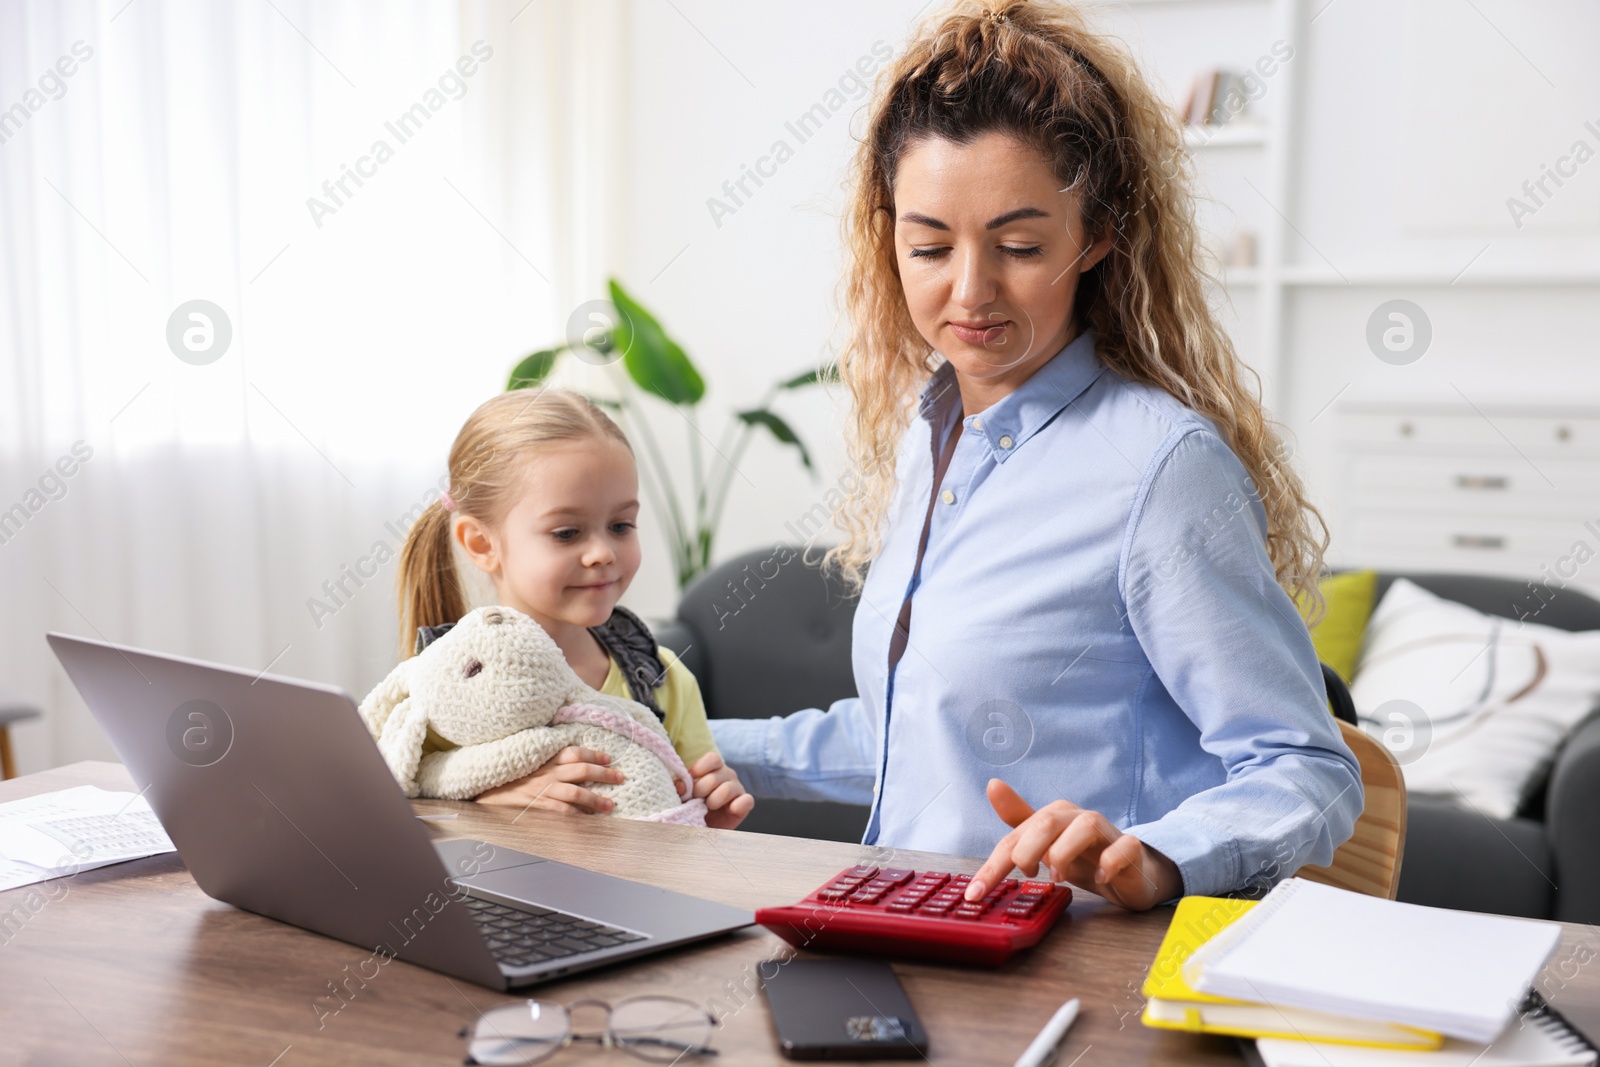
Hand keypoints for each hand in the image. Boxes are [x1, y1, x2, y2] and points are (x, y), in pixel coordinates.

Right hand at [474, 746, 623, 814]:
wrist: (484, 792)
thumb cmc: (509, 776)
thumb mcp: (529, 762)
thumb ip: (550, 759)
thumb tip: (575, 759)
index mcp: (545, 758)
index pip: (574, 752)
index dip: (594, 753)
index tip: (609, 758)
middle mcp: (546, 772)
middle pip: (581, 769)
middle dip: (604, 773)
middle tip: (620, 777)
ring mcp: (542, 790)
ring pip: (576, 792)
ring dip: (596, 798)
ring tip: (610, 805)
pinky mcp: (537, 806)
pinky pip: (562, 811)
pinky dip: (577, 815)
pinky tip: (589, 820)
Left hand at [687, 752, 754, 829]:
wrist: (702, 828)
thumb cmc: (693, 806)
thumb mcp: (683, 795)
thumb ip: (680, 787)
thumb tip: (680, 785)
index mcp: (713, 767)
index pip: (712, 758)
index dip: (699, 770)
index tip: (689, 785)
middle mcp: (727, 774)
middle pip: (714, 777)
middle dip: (700, 791)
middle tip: (696, 800)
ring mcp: (738, 788)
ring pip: (727, 789)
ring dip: (713, 801)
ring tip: (708, 808)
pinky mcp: (745, 804)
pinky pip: (747, 800)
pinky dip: (738, 806)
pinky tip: (729, 810)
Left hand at [967, 779, 1182, 910]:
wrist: (1131, 872)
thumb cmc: (1083, 857)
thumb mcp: (1046, 845)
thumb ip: (1018, 822)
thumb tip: (992, 785)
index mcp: (1053, 817)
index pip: (1015, 838)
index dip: (992, 866)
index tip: (974, 894)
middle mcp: (1077, 818)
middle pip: (1046, 822)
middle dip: (1028, 850)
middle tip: (1027, 874)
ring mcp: (1107, 832)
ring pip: (1086, 825)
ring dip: (1066, 853)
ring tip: (1058, 877)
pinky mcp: (1131, 849)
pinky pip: (1124, 847)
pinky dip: (1110, 862)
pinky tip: (1101, 877)